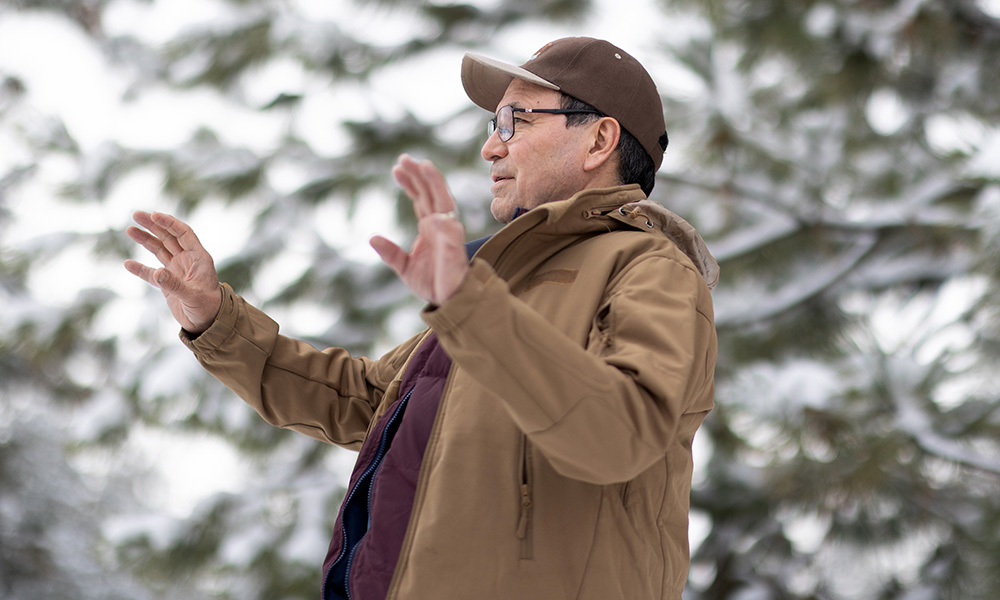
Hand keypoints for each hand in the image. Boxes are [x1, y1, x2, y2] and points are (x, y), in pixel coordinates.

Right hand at [124, 211, 222, 333]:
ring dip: (146, 239)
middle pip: (169, 237)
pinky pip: (151, 273)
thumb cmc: (208, 308)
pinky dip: (141, 269)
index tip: (153, 215)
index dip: (169, 223)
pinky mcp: (168, 283)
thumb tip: (156, 272)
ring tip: (130, 230)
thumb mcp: (192, 295)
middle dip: (153, 225)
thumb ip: (174, 284)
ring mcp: (177, 271)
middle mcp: (187, 261)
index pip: (183, 233)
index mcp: (198, 258)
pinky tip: (128, 264)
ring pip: (160, 250)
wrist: (207, 324)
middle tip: (136, 215)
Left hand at [370, 155, 468, 304]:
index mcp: (429, 227)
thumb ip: (390, 253)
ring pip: (443, 202)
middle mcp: (440, 226)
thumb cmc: (431, 283)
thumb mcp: (404, 267)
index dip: (410, 182)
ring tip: (424, 166)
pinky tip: (435, 212)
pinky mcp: (455, 248)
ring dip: (435, 184)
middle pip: (430, 193)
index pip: (420, 198)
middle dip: (419, 175)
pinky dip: (445, 221)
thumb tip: (372, 237)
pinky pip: (451, 232)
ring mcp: (449, 234)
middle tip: (405, 158)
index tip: (397, 167)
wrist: (450, 302)